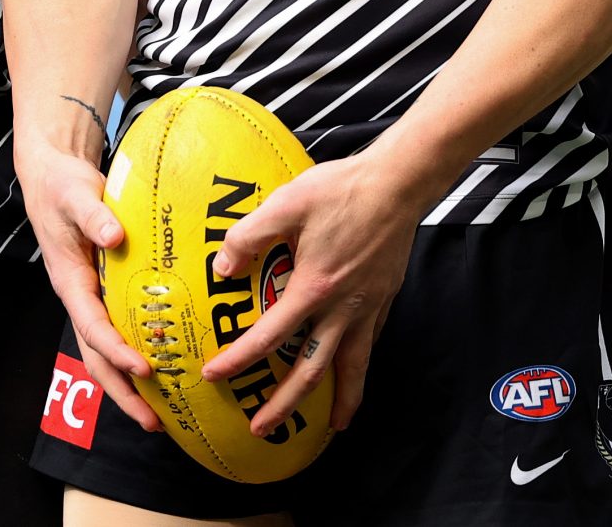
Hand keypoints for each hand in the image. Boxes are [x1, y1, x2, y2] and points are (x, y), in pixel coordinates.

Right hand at [19, 146, 162, 432]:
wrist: (53, 178)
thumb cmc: (63, 187)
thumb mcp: (75, 195)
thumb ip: (93, 215)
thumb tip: (114, 236)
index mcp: (70, 282)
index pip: (93, 326)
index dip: (116, 350)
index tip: (143, 369)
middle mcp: (80, 298)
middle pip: (97, 356)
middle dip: (122, 391)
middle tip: (153, 421)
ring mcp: (91, 299)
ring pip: (105, 352)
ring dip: (128, 385)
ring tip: (159, 416)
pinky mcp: (104, 292)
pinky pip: (118, 332)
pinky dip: (135, 356)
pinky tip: (163, 371)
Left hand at [201, 154, 420, 435]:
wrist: (397, 184)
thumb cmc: (340, 190)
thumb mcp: (285, 204)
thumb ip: (249, 236)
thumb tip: (222, 267)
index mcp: (313, 288)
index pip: (269, 337)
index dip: (239, 359)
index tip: (214, 375)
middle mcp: (342, 307)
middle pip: (312, 370)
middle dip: (286, 404)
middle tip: (262, 427)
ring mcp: (368, 306)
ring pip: (353, 366)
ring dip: (342, 400)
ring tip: (334, 427)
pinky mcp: (385, 298)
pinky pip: (371, 342)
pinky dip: (361, 364)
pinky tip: (354, 370)